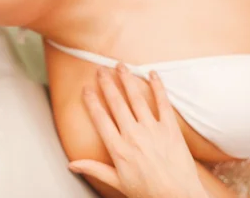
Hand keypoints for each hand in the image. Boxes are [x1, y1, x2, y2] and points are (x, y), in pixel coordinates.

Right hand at [69, 64, 207, 197]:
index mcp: (118, 149)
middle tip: (100, 69)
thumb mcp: (117, 182)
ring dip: (127, 79)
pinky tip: (152, 73)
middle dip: (107, 84)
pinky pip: (163, 103)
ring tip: (120, 65)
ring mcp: (152, 130)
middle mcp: (133, 136)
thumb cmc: (148, 192)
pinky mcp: (170, 129)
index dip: (92, 101)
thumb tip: (71, 164)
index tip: (86, 89)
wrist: (178, 197)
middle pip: (116, 103)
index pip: (100, 119)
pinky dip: (157, 86)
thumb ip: (94, 168)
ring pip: (136, 98)